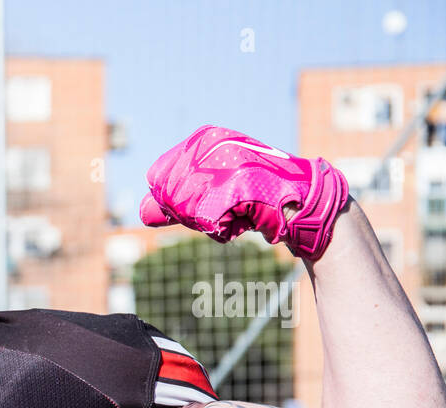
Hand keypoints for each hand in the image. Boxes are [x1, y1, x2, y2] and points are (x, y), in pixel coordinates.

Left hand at [139, 125, 347, 259]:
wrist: (302, 201)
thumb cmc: (254, 196)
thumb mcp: (210, 193)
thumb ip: (174, 202)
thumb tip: (142, 213)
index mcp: (203, 139)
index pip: (157, 177)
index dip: (172, 201)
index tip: (198, 204)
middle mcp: (213, 144)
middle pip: (170, 197)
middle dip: (192, 214)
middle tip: (222, 210)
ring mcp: (226, 163)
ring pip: (188, 211)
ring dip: (210, 222)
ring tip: (236, 212)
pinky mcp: (239, 186)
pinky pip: (209, 222)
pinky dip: (224, 230)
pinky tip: (244, 220)